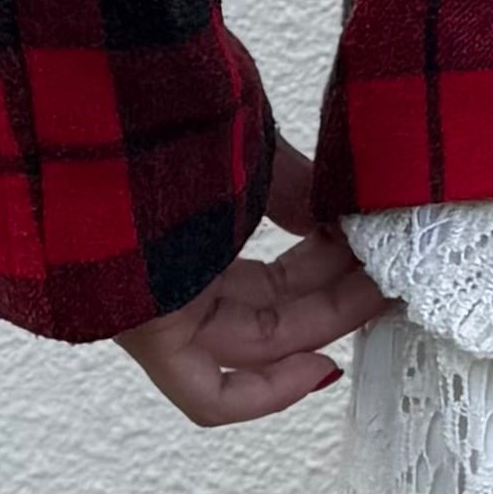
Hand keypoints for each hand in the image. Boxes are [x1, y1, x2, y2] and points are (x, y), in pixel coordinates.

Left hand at [114, 140, 395, 425]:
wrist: (99, 99)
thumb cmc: (169, 113)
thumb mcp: (251, 151)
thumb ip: (296, 189)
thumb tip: (347, 217)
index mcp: (194, 238)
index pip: (272, 280)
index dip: (330, 272)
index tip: (374, 256)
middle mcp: (175, 278)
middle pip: (271, 310)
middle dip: (341, 295)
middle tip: (393, 271)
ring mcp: (160, 305)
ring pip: (253, 343)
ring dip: (326, 326)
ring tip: (381, 290)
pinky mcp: (148, 329)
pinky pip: (206, 392)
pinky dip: (265, 394)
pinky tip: (321, 368)